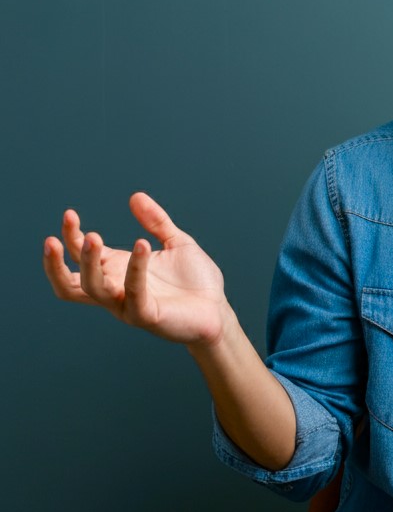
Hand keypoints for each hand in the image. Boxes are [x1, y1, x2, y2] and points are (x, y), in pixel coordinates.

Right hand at [43, 192, 231, 344]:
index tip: (70, 214)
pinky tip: (142, 244)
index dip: (70, 236)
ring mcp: (128, 304)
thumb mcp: (176, 243)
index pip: (79, 256)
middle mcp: (115, 289)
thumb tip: (135, 196)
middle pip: (69, 282)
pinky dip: (135, 268)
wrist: (218, 310)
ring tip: (92, 237)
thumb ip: (156, 222)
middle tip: (54, 237)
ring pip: (92, 289)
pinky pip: (133, 293)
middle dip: (57, 261)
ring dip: (88, 263)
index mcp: (117, 270)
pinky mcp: (147, 315)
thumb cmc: (195, 281)